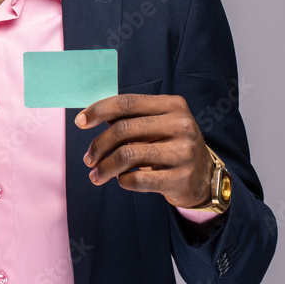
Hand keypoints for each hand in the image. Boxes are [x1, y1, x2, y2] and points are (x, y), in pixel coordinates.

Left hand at [74, 94, 212, 208]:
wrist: (205, 178)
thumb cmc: (171, 146)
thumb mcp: (157, 125)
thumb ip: (128, 118)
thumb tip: (88, 116)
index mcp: (173, 105)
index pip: (127, 102)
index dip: (99, 110)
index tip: (79, 121)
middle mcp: (181, 125)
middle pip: (123, 130)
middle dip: (98, 145)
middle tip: (88, 159)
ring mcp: (184, 152)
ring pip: (128, 155)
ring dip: (105, 167)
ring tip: (95, 175)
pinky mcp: (182, 178)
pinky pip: (138, 180)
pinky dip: (123, 181)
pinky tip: (121, 181)